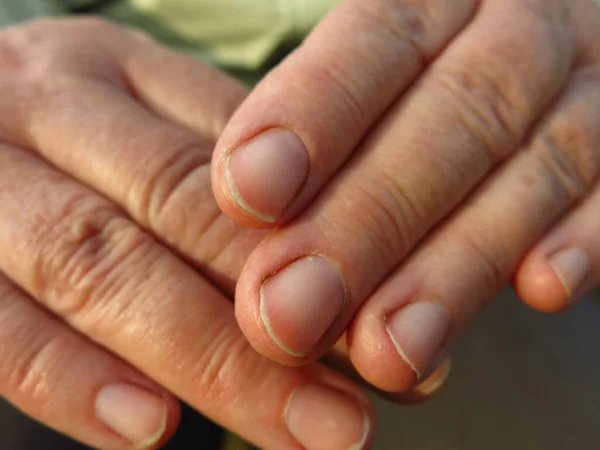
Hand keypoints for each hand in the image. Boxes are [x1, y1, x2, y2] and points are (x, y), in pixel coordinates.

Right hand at [0, 18, 375, 449]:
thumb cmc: (71, 154)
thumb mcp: (146, 142)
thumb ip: (242, 206)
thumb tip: (373, 303)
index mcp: (118, 68)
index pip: (240, 151)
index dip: (324, 239)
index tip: (396, 324)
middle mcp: (48, 105)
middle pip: (180, 204)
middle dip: (277, 313)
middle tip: (358, 407)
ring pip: (100, 262)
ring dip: (207, 358)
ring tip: (299, 431)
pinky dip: (72, 379)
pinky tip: (150, 429)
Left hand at [211, 0, 599, 389]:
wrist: (536, 48)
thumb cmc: (421, 77)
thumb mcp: (374, 72)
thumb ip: (320, 122)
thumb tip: (246, 200)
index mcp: (435, 2)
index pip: (374, 44)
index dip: (312, 116)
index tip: (249, 194)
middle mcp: (513, 33)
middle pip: (448, 119)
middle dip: (365, 224)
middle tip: (289, 314)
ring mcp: (582, 90)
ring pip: (532, 170)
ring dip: (455, 268)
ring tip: (387, 351)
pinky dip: (585, 241)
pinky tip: (543, 291)